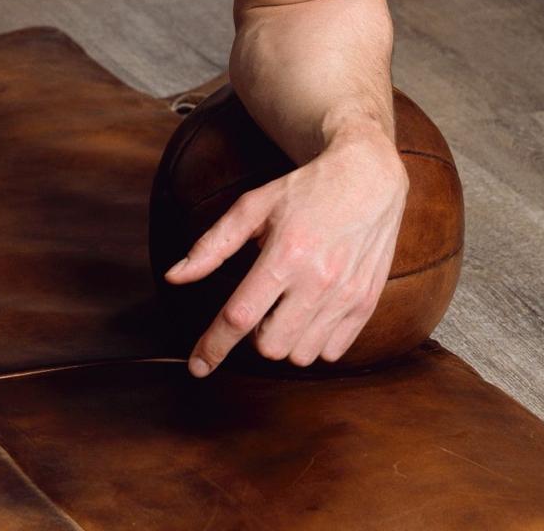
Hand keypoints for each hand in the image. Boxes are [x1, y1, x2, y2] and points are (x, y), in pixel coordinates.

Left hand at [164, 132, 408, 375]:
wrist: (368, 178)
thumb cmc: (307, 190)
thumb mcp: (254, 206)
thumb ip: (213, 245)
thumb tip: (175, 276)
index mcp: (284, 254)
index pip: (239, 316)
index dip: (213, 345)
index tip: (198, 364)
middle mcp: (318, 280)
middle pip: (270, 346)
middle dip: (256, 334)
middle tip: (262, 303)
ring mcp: (346, 295)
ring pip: (300, 355)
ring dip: (286, 340)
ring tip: (289, 305)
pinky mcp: (366, 304)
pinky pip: (332, 352)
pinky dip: (316, 341)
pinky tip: (313, 311)